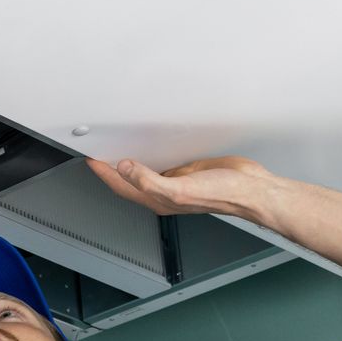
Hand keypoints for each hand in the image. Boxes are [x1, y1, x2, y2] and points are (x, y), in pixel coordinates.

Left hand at [86, 155, 276, 218]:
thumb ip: (150, 180)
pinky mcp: (187, 168)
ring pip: (144, 170)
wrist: (250, 189)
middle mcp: (163, 191)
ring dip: (129, 160)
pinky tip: (149, 142)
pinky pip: (162, 160)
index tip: (90, 158)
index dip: (103, 173)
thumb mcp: (180, 189)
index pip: (121, 185)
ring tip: (115, 145)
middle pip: (128, 179)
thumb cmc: (222, 194)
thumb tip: (125, 168)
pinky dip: (151, 152)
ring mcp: (175, 180)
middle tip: (97, 150)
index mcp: (157, 199)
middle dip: (111, 168)